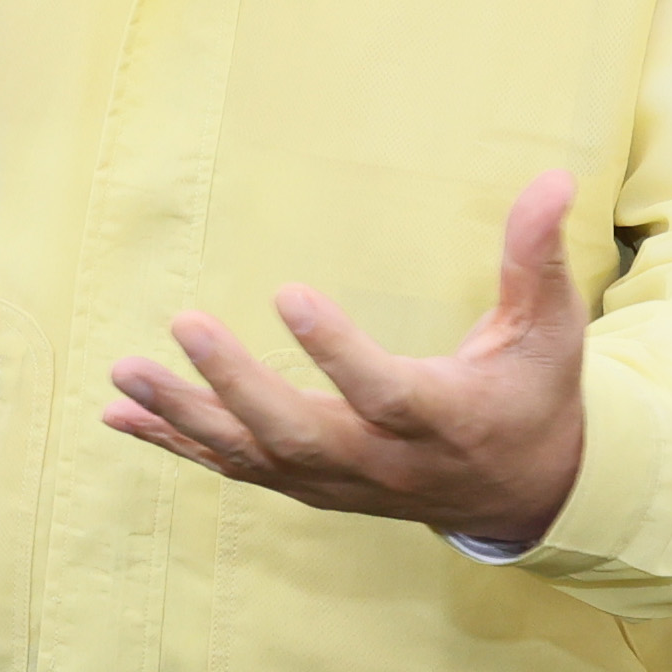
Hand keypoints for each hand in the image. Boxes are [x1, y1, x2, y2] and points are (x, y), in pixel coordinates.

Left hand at [101, 175, 590, 549]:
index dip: (336, 350)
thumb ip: (537, 258)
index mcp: (443, 419)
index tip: (288, 291)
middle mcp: (384, 462)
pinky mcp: (310, 487)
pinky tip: (118, 417)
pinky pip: (235, 468)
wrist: (523, 493)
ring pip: (252, 457)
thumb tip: (553, 178)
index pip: (383, 392)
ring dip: (183, 417)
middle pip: (297, 434)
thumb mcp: (549, 330)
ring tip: (122, 374)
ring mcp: (339, 481)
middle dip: (233, 385)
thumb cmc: (533, 395)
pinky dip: (176, 443)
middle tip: (181, 324)